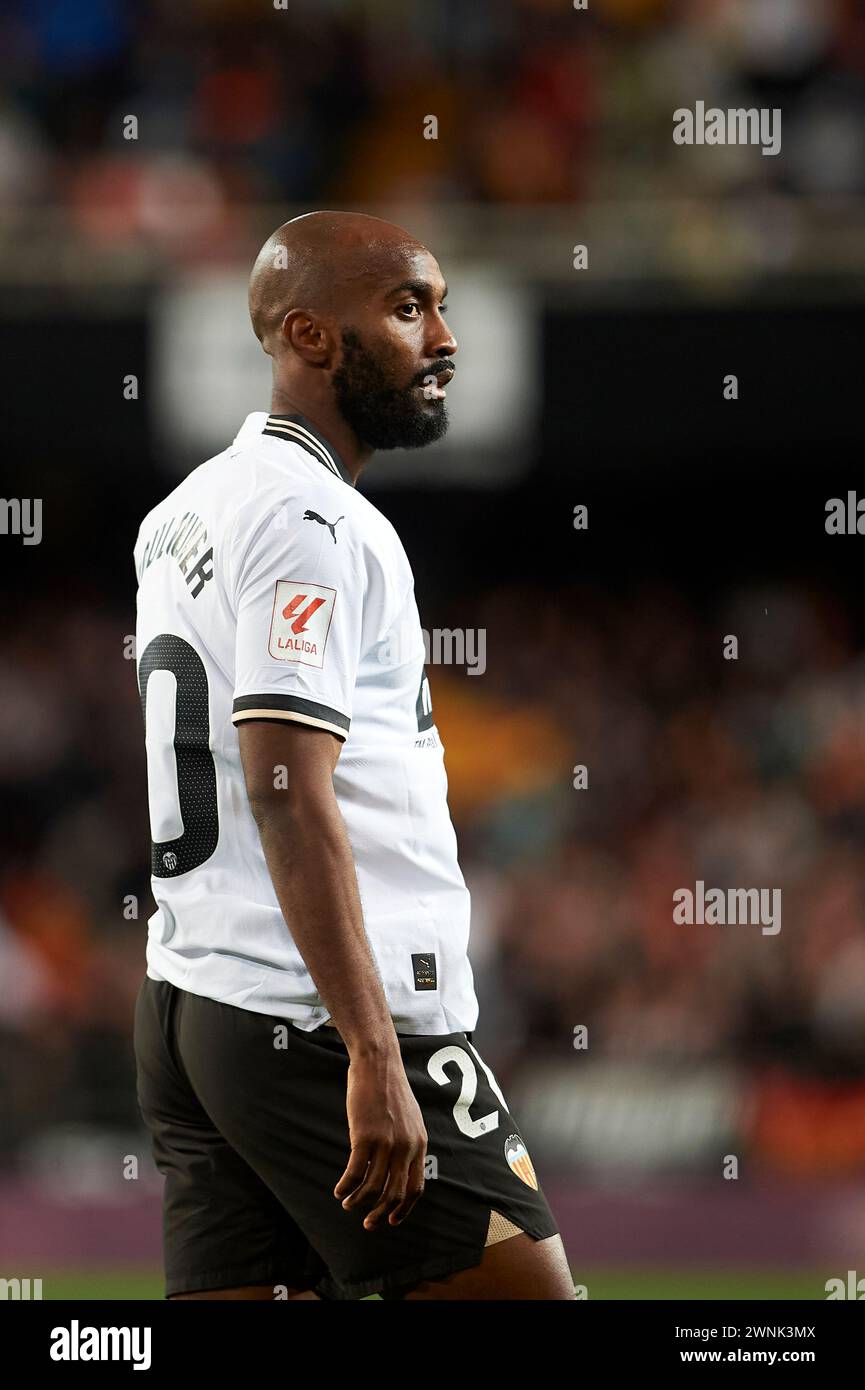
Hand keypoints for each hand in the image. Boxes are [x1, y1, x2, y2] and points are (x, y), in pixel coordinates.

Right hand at [334, 1052, 427, 1230]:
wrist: (378, 1063)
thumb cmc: (389, 1088)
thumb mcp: (409, 1117)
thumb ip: (408, 1142)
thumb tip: (399, 1167)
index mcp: (419, 1143)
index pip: (416, 1188)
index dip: (404, 1209)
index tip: (392, 1220)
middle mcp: (406, 1147)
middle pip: (395, 1194)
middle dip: (380, 1214)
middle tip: (367, 1223)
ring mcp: (386, 1143)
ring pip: (373, 1188)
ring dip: (358, 1202)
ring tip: (347, 1204)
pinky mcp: (365, 1137)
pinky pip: (355, 1173)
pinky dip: (345, 1187)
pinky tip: (338, 1191)